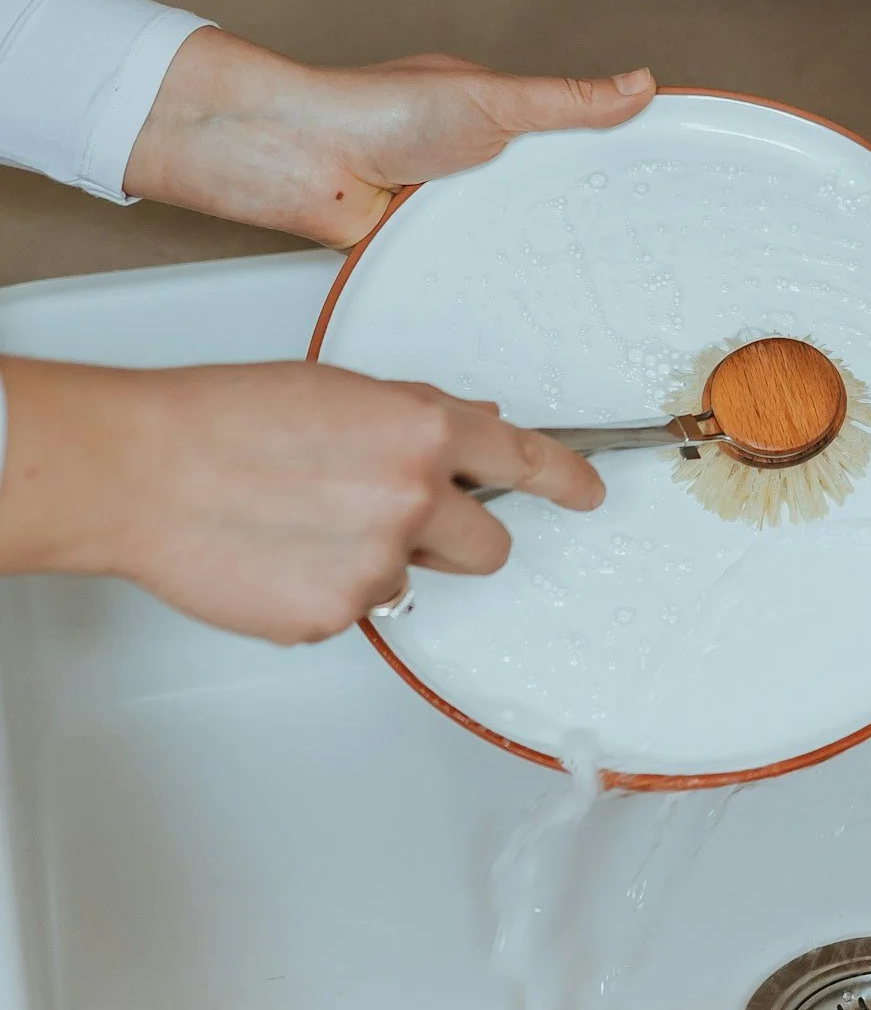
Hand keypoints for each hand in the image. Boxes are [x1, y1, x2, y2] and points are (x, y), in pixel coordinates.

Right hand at [0, 358, 604, 644]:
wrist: (142, 469)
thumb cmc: (225, 417)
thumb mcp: (340, 391)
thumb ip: (417, 416)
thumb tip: (474, 428)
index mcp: (423, 431)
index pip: (526, 459)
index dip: (566, 480)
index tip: (588, 493)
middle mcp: (414, 500)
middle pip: (490, 546)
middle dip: (458, 537)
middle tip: (393, 515)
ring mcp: (376, 567)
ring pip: (415, 580)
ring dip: (382, 561)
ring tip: (306, 524)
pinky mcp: (333, 618)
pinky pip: (355, 612)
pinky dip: (326, 590)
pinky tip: (279, 554)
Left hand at [126, 29, 653, 245]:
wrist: (296, 160)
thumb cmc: (374, 109)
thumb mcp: (492, 99)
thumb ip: (567, 100)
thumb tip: (640, 82)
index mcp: (494, 119)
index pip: (570, 140)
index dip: (614, 161)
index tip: (665, 185)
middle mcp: (472, 166)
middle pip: (546, 199)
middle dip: (583, 222)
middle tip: (643, 253)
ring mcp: (446, 213)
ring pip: (511, 241)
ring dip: (535, 256)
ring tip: (596, 287)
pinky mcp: (421, 253)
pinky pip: (469, 273)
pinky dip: (491, 284)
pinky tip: (523, 303)